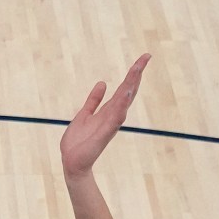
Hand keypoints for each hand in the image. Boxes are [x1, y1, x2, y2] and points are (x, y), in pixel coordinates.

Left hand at [59, 55, 149, 178]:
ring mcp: (110, 124)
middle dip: (136, 74)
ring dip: (131, 86)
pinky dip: (121, 106)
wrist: (72, 162)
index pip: (124, 87)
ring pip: (123, 101)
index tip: (144, 57)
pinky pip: (115, 117)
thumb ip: (93, 100)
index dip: (133, 72)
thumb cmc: (78, 141)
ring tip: (137, 70)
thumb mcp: (84, 114)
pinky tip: (125, 95)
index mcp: (108, 110)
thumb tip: (102, 83)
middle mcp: (113, 115)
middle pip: (128, 90)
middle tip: (146, 56)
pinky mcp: (104, 133)